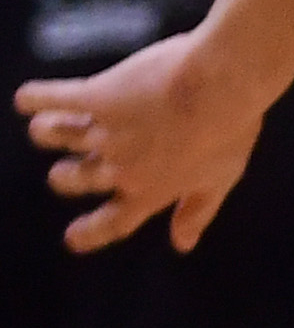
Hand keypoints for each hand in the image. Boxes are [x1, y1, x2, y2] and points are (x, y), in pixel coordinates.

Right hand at [16, 28, 265, 253]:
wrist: (226, 83)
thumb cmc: (232, 127)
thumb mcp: (222, 175)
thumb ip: (197, 210)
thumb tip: (182, 244)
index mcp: (153, 190)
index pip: (114, 223)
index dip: (90, 234)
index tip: (73, 238)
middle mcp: (122, 168)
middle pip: (74, 180)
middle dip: (64, 176)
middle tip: (66, 169)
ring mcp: (106, 133)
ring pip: (56, 137)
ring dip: (49, 132)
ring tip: (48, 125)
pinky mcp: (97, 97)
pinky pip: (54, 100)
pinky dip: (36, 99)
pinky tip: (28, 98)